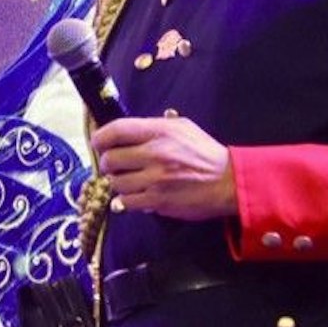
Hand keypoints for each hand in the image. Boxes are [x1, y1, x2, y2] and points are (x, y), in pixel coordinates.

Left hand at [88, 115, 235, 220]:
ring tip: (128, 181)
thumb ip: (157, 125)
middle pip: (111, 159)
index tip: (98, 143)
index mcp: (160, 132)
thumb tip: (131, 128)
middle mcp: (155, 154)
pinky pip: (126, 202)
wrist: (228, 183)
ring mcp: (155, 179)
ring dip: (118, 182)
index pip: (117, 130)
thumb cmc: (205, 154)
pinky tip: (133, 196)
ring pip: (116, 182)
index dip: (101, 137)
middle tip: (114, 165)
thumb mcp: (184, 128)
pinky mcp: (158, 201)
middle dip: (108, 163)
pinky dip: (125, 200)